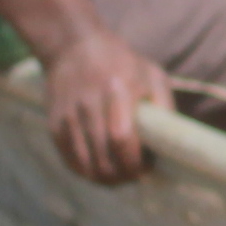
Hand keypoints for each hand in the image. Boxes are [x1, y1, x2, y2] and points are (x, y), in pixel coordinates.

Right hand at [40, 26, 173, 184]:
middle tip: (134, 177)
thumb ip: (164, 106)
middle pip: (103, 157)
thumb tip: (172, 144)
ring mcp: (68, 115)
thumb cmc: (122, 63)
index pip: (121, 138)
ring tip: (119, 177)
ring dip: (105, 179)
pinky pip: (70, 161)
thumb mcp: (152, 74)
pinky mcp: (54, 124)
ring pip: (86, 165)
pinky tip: (99, 171)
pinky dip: (86, 172)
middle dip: (122, 176)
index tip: (147, 167)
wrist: (73, 46)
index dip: (135, 162)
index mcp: (118, 89)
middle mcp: (89, 104)